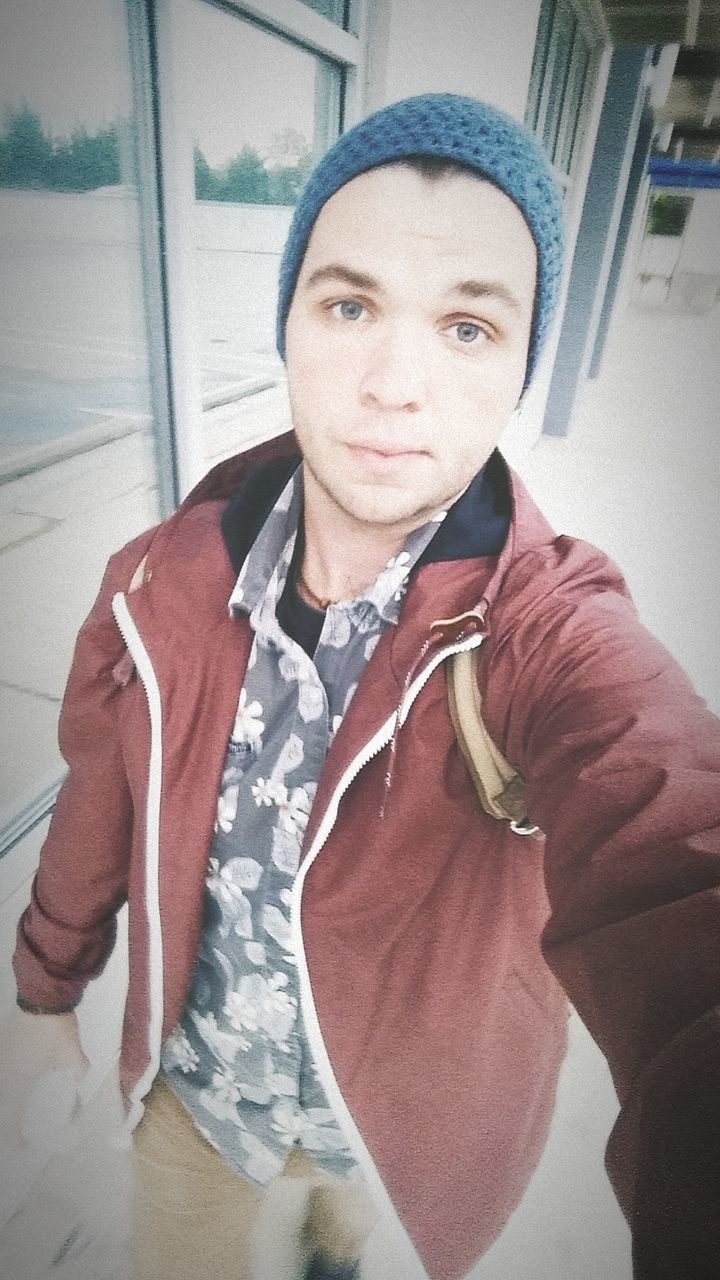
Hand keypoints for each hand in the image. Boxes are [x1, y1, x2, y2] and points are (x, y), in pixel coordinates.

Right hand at [0, 1005, 88, 1148]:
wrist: (41, 995)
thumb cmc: (54, 1028)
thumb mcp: (72, 1053)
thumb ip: (77, 1070)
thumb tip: (81, 1078)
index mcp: (19, 1082)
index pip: (10, 1119)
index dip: (13, 1136)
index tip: (21, 1145)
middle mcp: (4, 1075)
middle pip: (1, 1107)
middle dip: (5, 1122)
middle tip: (12, 1132)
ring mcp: (1, 1059)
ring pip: (0, 1090)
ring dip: (4, 1104)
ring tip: (12, 1111)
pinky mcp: (2, 1046)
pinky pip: (1, 1073)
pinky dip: (5, 1085)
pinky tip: (12, 1082)